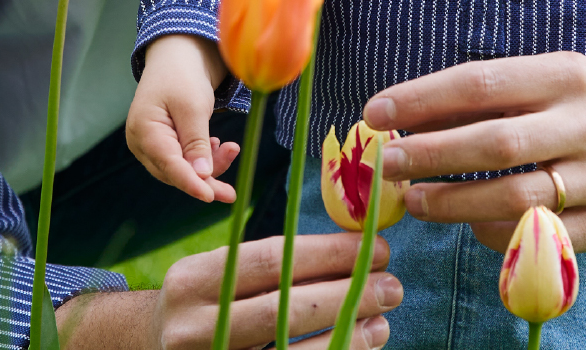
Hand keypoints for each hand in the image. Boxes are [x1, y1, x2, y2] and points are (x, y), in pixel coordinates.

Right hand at [56, 234, 400, 348]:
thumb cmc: (202, 303)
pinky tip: (357, 349)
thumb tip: (351, 247)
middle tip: (391, 282)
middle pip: (281, 309)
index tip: (370, 245)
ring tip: (383, 320)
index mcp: (194, 278)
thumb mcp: (217, 272)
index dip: (325, 253)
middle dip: (344, 293)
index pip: (269, 260)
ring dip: (345, 337)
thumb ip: (268, 263)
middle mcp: (193, 326)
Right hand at [126, 35, 240, 202]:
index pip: (168, 164)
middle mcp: (142, 142)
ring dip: (206, 166)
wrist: (177, 55)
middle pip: (174, 172)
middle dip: (203, 178)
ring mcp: (151, 143)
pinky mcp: (163, 142)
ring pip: (180, 168)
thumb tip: (202, 175)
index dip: (190, 182)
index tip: (210, 196)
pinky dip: (201, 157)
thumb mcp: (193, 105)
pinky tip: (217, 146)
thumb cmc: (183, 75)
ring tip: (230, 150)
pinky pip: (182, 159)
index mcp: (144, 130)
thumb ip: (196, 141)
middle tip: (229, 191)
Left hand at [360, 23, 585, 254]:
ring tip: (412, 198)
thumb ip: (484, 93)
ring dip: (454, 201)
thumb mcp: (542, 74)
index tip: (375, 110)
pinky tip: (466, 225)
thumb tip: (403, 111)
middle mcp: (585, 124)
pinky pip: (541, 237)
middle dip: (431, 153)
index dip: (423, 98)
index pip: (482, 83)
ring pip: (517, 197)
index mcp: (563, 74)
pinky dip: (497, 234)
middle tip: (383, 161)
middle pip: (496, 143)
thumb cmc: (577, 98)